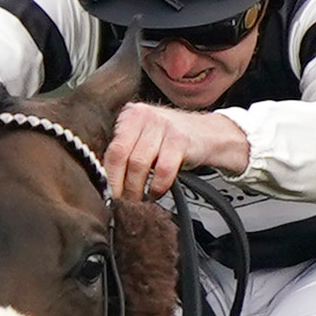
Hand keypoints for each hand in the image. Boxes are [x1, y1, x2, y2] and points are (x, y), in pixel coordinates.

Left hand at [102, 100, 254, 201]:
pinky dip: (157, 186)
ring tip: (138, 199)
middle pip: (122, 156)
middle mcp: (145, 115)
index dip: (108, 175)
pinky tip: (156, 192)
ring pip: (139, 164)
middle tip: (121, 201)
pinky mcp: (180, 140)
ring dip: (137, 188)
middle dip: (120, 184)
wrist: (210, 134)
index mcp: (131, 114)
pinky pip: (162, 170)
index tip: (108, 193)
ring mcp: (163, 126)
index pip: (111, 148)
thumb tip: (105, 179)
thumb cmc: (172, 140)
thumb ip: (125, 150)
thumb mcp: (145, 136)